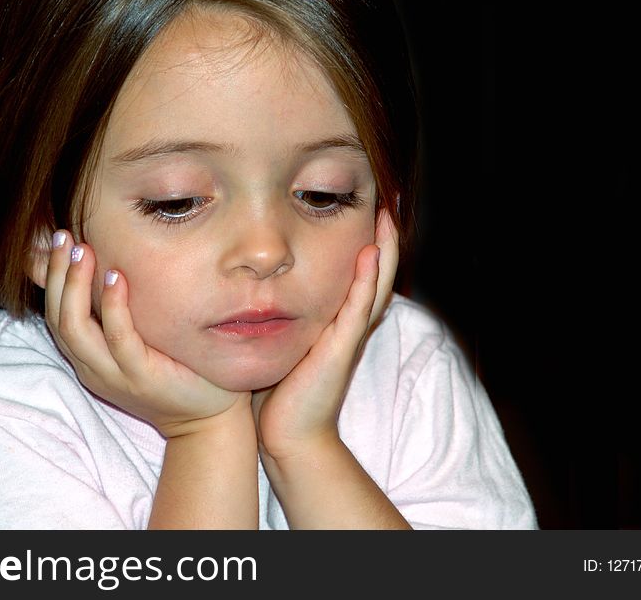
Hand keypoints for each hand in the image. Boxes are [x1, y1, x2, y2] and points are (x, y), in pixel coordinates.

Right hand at [44, 230, 249, 437]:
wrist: (211, 417)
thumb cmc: (180, 369)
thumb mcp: (144, 337)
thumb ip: (124, 311)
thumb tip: (114, 264)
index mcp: (90, 358)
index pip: (56, 314)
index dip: (51, 277)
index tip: (59, 238)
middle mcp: (94, 367)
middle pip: (58, 318)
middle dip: (56, 274)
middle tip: (63, 236)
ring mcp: (115, 375)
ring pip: (76, 329)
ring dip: (75, 286)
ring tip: (82, 251)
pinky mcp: (142, 378)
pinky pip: (119, 340)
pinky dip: (113, 307)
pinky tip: (115, 277)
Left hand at [252, 210, 398, 459]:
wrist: (286, 434)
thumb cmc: (277, 392)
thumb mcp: (279, 343)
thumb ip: (275, 318)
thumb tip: (252, 292)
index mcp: (334, 323)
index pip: (356, 277)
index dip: (364, 247)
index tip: (364, 213)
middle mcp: (347, 327)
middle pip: (375, 276)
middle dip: (383, 241)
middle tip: (388, 206)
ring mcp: (347, 337)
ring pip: (374, 287)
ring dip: (383, 252)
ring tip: (387, 220)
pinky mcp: (340, 350)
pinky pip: (357, 309)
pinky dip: (366, 281)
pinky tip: (369, 255)